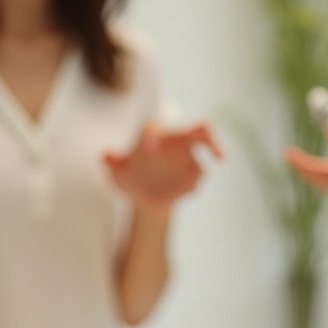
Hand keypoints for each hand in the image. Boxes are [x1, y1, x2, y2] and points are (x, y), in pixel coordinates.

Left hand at [104, 121, 223, 208]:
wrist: (143, 197)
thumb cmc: (129, 178)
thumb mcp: (117, 173)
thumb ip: (112, 163)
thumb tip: (107, 156)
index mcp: (159, 134)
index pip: (162, 130)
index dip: (157, 136)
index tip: (148, 149)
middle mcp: (178, 143)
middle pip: (201, 132)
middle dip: (212, 139)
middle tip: (220, 155)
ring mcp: (189, 161)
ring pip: (198, 167)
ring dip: (186, 178)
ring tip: (168, 189)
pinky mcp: (194, 179)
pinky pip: (194, 185)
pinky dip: (185, 190)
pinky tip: (171, 194)